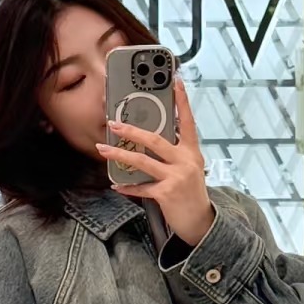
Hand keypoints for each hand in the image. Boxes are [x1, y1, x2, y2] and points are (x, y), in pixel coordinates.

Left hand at [97, 77, 215, 246]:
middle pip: (156, 140)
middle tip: (114, 122)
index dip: (182, 101)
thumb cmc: (191, 192)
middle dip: (132, 130)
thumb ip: (174, 152)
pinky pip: (141, 187)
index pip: (187, 121)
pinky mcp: (167, 193)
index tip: (176, 82)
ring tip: (103, 149)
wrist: (200, 221)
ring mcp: (176, 177)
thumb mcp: (189, 167)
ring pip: (142, 161)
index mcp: (192, 151)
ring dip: (119, 155)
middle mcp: (186, 161)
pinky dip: (127, 186)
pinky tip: (116, 184)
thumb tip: (151, 136)